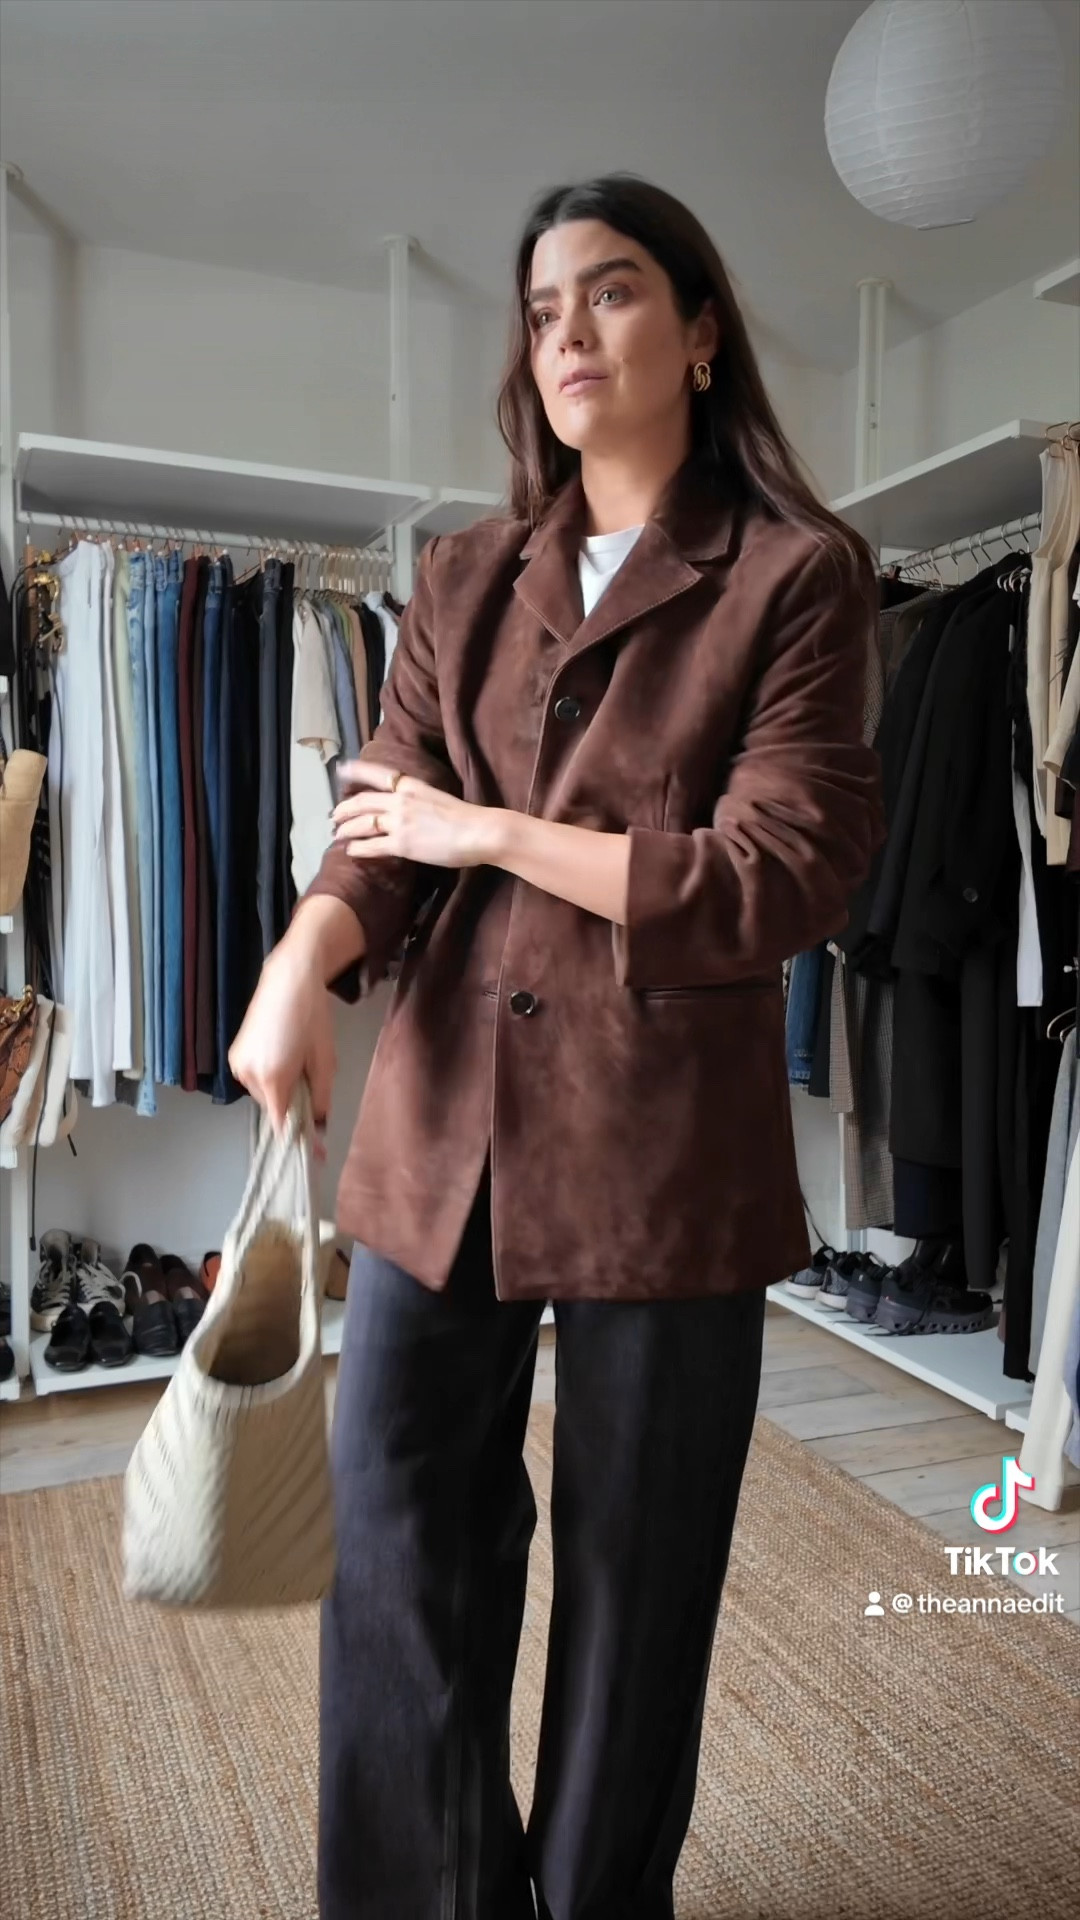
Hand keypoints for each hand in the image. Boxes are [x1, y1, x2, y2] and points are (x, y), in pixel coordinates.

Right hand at [228, 943, 336, 1158]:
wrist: (289, 980)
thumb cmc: (313, 1018)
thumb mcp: (325, 1061)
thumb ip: (320, 1099)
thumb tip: (319, 1130)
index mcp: (272, 1077)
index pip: (280, 1123)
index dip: (297, 1138)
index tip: (314, 1153)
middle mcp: (248, 1075)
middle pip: (272, 1108)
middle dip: (291, 1105)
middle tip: (310, 1083)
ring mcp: (237, 1064)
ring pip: (263, 1094)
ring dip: (280, 1091)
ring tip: (296, 1062)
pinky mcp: (234, 1054)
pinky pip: (254, 1079)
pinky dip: (269, 1077)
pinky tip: (282, 1056)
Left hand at [331, 762, 504, 869]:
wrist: (479, 831)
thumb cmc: (466, 818)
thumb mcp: (438, 798)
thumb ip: (418, 801)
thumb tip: (407, 811)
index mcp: (412, 786)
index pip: (377, 774)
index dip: (356, 770)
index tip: (341, 769)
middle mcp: (401, 800)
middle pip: (363, 801)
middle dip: (344, 809)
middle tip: (334, 816)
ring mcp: (400, 822)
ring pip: (363, 823)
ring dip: (346, 829)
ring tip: (338, 835)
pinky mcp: (402, 844)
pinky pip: (371, 845)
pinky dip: (357, 848)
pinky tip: (351, 850)